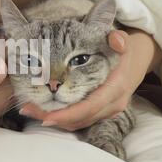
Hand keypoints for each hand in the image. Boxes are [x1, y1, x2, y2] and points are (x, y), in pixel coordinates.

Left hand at [19, 30, 144, 130]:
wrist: (134, 64)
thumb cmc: (121, 53)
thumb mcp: (122, 42)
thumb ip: (119, 40)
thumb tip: (116, 39)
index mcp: (115, 89)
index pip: (90, 107)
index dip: (68, 113)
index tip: (47, 116)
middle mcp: (112, 105)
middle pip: (80, 118)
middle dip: (53, 117)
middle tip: (27, 109)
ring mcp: (106, 112)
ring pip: (77, 122)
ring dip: (53, 118)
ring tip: (28, 109)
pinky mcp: (99, 114)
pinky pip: (78, 120)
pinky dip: (60, 117)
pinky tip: (41, 110)